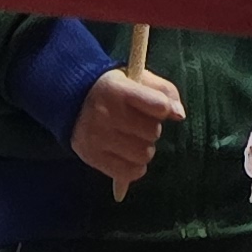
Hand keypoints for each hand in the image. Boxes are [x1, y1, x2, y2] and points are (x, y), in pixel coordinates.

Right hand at [69, 61, 184, 196]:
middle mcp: (104, 113)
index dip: (163, 109)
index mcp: (117, 89)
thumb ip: (163, 91)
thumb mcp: (137, 78)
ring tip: (131, 138)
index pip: (159, 106)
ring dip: (144, 148)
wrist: (72, 100)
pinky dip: (135, 167)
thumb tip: (179, 115)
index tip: (156, 107)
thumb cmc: (113, 90)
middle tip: (137, 123)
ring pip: (144, 154)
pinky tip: (127, 155)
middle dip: (151, 128)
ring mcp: (96, 137)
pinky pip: (130, 172)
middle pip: (153, 132)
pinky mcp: (92, 157)